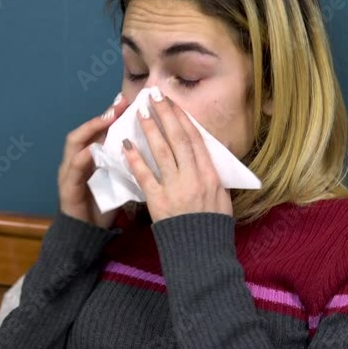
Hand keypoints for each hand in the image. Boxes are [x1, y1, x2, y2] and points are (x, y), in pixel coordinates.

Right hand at [58, 93, 130, 228]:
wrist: (86, 236)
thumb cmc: (103, 208)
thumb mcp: (119, 182)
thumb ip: (127, 165)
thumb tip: (152, 149)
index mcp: (89, 158)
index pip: (98, 131)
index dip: (111, 115)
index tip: (128, 101)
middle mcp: (76, 161)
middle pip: (85, 131)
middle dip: (101, 116)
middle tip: (119, 105)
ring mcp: (69, 173)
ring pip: (75, 143)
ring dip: (91, 129)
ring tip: (107, 119)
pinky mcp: (67, 187)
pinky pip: (75, 167)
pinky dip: (84, 156)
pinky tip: (95, 149)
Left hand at [121, 87, 232, 222]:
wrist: (201, 252)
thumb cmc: (212, 225)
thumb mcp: (222, 196)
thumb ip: (214, 172)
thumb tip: (209, 150)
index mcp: (211, 174)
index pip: (195, 139)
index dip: (182, 118)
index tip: (172, 102)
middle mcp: (194, 176)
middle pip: (178, 139)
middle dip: (165, 115)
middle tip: (154, 96)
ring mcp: (176, 188)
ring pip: (162, 152)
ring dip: (150, 130)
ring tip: (140, 113)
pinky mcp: (158, 201)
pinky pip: (145, 176)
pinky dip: (135, 159)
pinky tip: (126, 145)